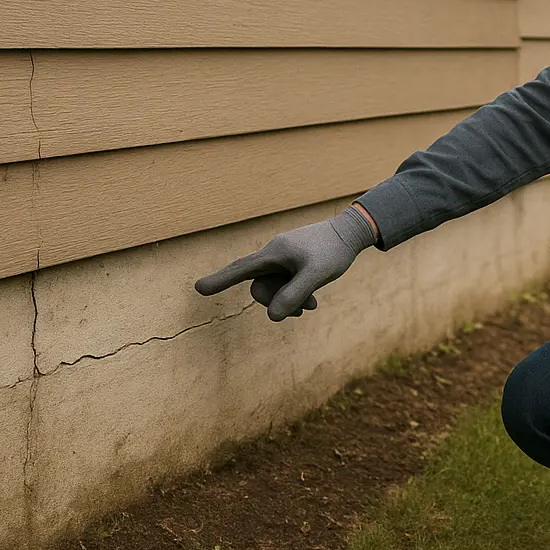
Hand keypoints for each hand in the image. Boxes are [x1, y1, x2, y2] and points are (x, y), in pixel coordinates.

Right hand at [194, 205, 376, 320]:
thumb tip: (272, 316)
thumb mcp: (316, 275)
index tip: (198, 288)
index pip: (240, 269)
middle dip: (276, 302)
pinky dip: (296, 294)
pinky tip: (313, 300)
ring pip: (274, 287)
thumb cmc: (334, 251)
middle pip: (260, 286)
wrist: (351, 232)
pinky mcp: (293, 262)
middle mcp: (274, 254)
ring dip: (290, 300)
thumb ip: (295, 294)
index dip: (219, 280)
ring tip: (313, 305)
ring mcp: (283, 258)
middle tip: (305, 310)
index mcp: (274, 253)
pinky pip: (285, 283)